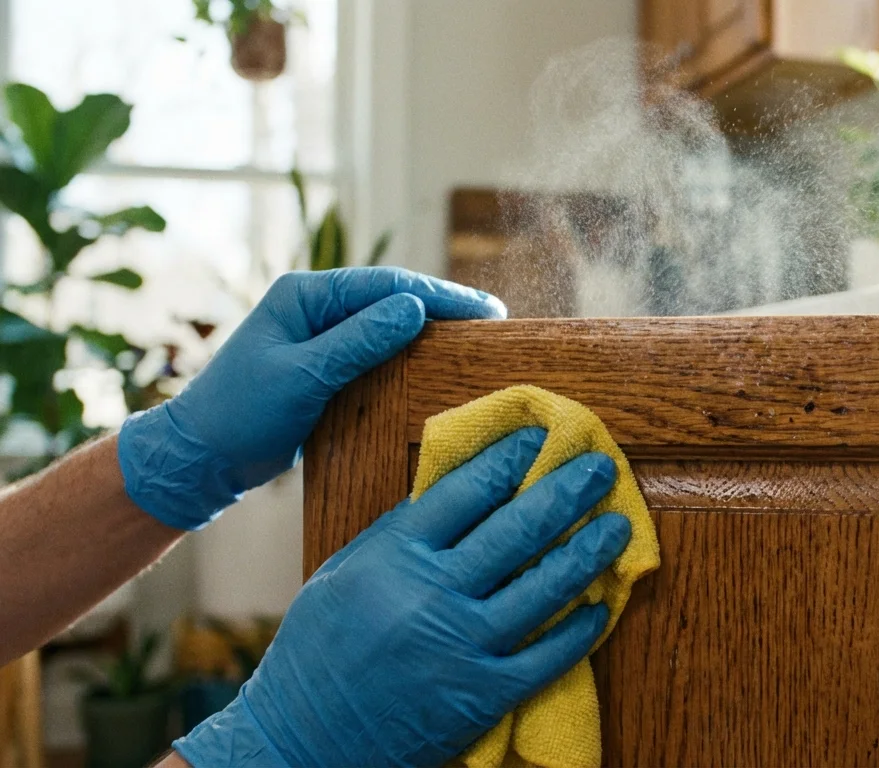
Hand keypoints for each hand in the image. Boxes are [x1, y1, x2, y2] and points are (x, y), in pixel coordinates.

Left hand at [118, 267, 505, 529]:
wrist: (198, 458)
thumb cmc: (239, 415)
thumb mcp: (302, 376)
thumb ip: (358, 341)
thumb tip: (414, 309)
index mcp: (304, 294)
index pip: (386, 285)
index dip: (441, 296)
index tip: (487, 311)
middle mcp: (314, 307)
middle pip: (391, 298)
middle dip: (443, 307)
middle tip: (494, 321)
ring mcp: (319, 336)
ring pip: (387, 324)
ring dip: (429, 329)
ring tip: (476, 339)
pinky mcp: (323, 366)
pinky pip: (376, 351)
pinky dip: (408, 354)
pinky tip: (436, 363)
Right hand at [173, 427, 631, 766]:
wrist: (302, 738)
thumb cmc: (320, 649)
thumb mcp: (344, 572)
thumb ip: (401, 532)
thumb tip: (461, 488)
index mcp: (394, 556)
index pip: (467, 490)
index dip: (510, 459)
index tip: (540, 439)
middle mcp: (431, 594)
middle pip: (517, 530)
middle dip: (566, 491)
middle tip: (600, 467)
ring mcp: (461, 646)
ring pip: (544, 588)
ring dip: (588, 552)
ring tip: (617, 526)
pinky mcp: (483, 695)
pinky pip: (547, 655)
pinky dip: (580, 629)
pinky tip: (602, 606)